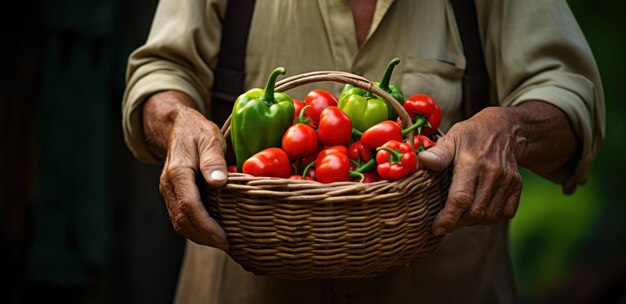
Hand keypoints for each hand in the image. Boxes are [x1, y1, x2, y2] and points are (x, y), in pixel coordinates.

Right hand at [143, 91, 228, 249]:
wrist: (178, 126)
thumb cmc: (198, 131)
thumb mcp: (210, 139)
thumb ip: (213, 160)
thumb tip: (219, 182)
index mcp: (178, 172)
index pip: (189, 206)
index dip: (206, 226)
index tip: (224, 237)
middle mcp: (168, 184)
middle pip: (183, 220)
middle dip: (204, 236)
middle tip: (227, 244)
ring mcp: (168, 191)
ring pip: (179, 222)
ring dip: (199, 236)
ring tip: (221, 242)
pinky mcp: (172, 194)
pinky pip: (180, 217)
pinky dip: (195, 229)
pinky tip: (211, 232)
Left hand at [419, 107, 524, 235]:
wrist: (502, 129)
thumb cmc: (469, 135)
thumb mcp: (451, 138)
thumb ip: (438, 153)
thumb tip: (423, 160)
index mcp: (472, 162)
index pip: (460, 198)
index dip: (448, 218)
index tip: (436, 228)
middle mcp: (492, 172)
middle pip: (475, 211)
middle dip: (456, 223)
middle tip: (444, 224)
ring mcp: (507, 180)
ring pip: (490, 215)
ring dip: (472, 222)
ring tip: (458, 218)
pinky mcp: (517, 186)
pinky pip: (505, 213)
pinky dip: (490, 218)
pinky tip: (477, 212)